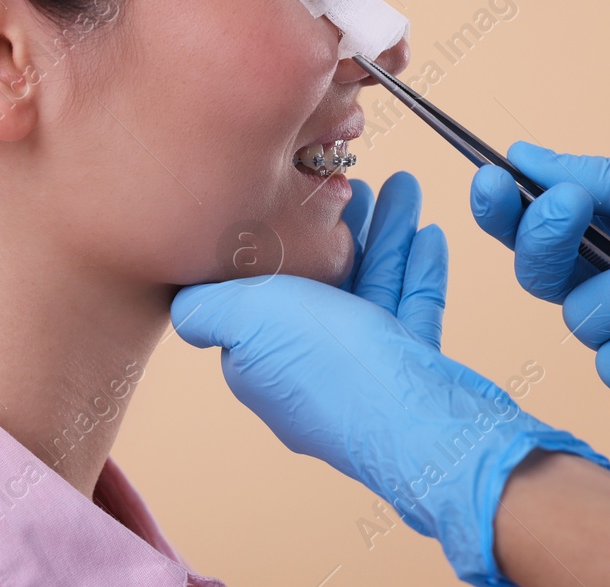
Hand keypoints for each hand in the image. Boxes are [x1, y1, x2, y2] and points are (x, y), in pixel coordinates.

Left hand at [173, 171, 607, 586]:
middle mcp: (309, 367)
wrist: (426, 427)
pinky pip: (410, 310)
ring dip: (386, 233)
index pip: (262, 290)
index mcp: (263, 356)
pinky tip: (426, 234)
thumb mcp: (247, 318)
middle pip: (321, 280)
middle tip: (355, 181)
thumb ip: (206, 306)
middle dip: (340, 226)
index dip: (275, 240)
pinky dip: (416, 268)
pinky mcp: (410, 374)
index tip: (293, 195)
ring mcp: (363, 372)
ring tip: (402, 185)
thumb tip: (183, 299)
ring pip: (371, 286)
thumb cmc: (335, 368)